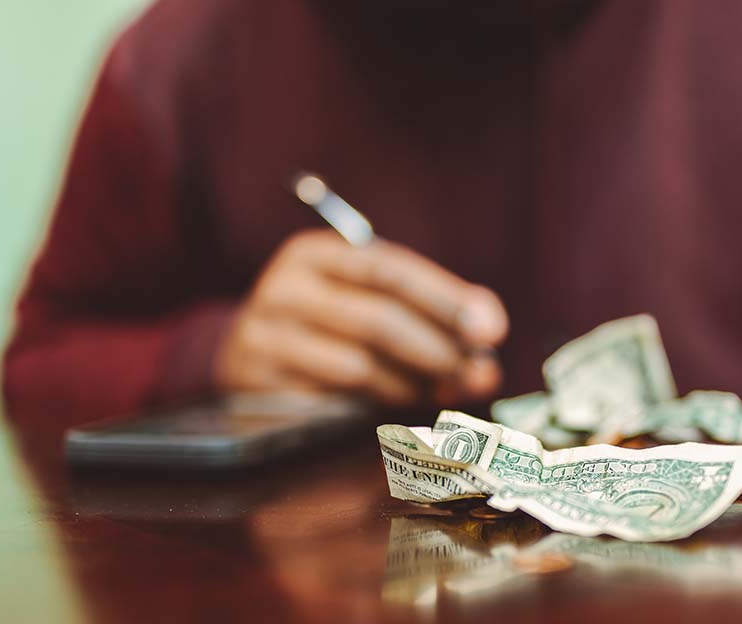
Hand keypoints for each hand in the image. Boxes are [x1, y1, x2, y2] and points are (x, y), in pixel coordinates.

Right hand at [214, 230, 507, 405]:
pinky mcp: (257, 385)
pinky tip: (394, 408)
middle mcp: (284, 287)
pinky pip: (330, 402)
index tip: (492, 330)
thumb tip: (485, 364)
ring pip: (357, 366)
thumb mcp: (371, 303)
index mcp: (317, 253)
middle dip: (438, 350)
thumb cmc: (328, 328)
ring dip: (410, 385)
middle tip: (478, 374)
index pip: (391, 271)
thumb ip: (430, 319)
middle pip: (377, 318)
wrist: (248, 357)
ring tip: (435, 391)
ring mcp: (264, 336)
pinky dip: (372, 408)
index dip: (446, 300)